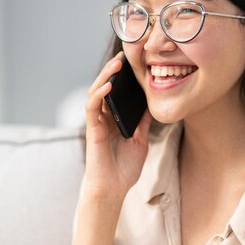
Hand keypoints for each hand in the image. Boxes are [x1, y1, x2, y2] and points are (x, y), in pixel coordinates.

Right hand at [83, 52, 152, 200]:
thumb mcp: (140, 140)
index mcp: (114, 119)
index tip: (133, 61)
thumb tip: (152, 104)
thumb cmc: (124, 168)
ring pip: (96, 93)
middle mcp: (104, 118)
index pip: (116, 92)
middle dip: (112, 70)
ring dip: (105, 77)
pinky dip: (99, 94)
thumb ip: (142, 122)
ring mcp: (97, 123)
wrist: (113, 189)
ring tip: (116, 64)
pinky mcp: (92, 130)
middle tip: (124, 55)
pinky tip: (108, 85)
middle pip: (105, 87)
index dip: (122, 76)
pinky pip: (92, 108)